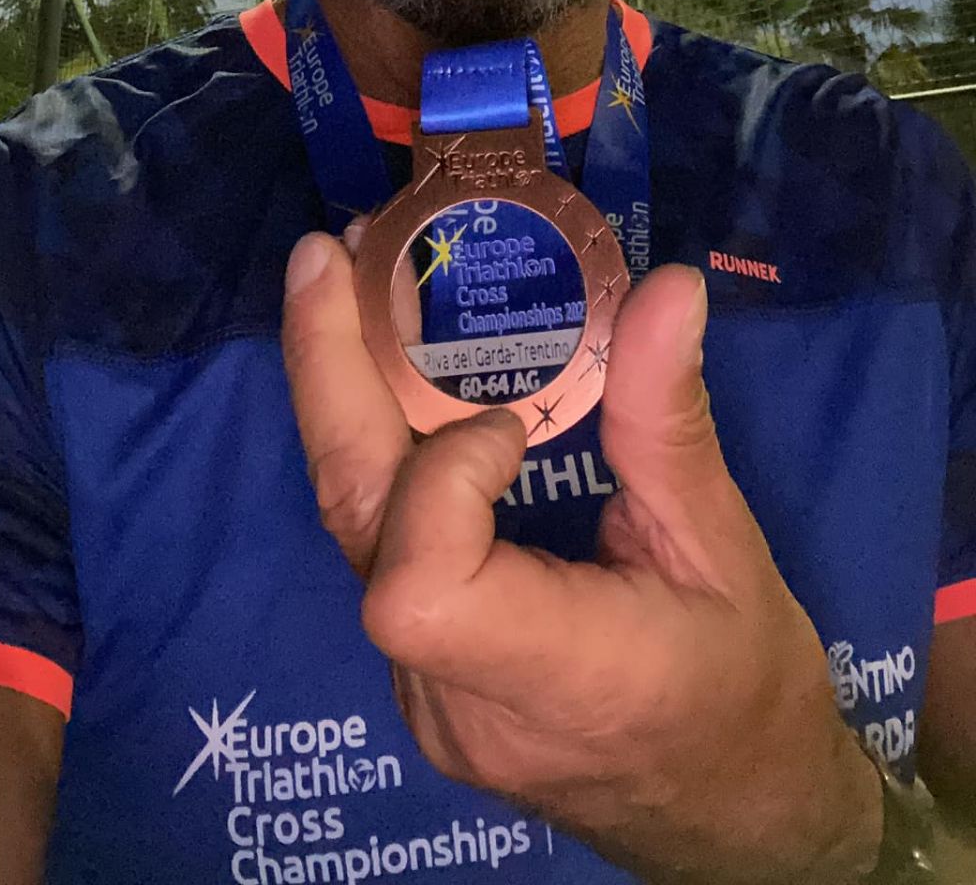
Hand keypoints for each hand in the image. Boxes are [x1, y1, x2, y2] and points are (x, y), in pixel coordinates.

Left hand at [282, 229, 881, 884]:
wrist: (734, 816)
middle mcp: (457, 696)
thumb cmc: (747, 692)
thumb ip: (673, 425)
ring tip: (344, 287)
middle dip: (327, 378)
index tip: (516, 426)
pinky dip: (381, 453)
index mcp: (556, 678)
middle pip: (355, 528)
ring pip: (354, 533)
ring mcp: (425, 693)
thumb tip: (669, 285)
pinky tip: (386, 376)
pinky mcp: (420, 673)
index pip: (420, 591)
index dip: (446, 481)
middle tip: (323, 255)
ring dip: (344, 402)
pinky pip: (378, 549)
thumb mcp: (730, 552)